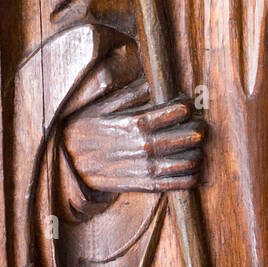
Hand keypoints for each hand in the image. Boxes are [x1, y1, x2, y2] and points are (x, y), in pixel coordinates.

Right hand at [62, 77, 206, 194]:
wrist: (67, 164)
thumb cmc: (85, 129)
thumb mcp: (102, 106)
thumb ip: (130, 93)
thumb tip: (152, 80)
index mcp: (135, 123)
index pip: (178, 112)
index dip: (188, 106)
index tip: (186, 104)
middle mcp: (144, 147)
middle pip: (190, 136)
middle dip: (199, 128)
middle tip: (199, 124)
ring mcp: (146, 169)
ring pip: (189, 161)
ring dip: (199, 152)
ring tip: (196, 146)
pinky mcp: (145, 186)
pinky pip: (179, 184)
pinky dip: (192, 177)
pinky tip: (193, 168)